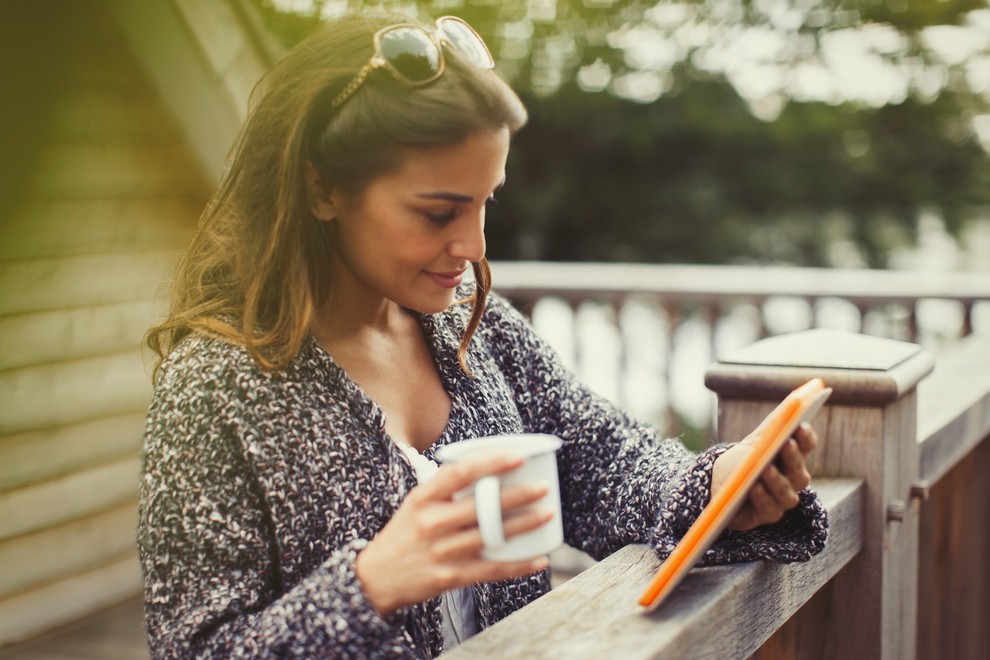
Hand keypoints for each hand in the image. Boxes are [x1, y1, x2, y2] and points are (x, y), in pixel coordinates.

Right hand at [355, 453, 552, 617]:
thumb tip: (483, 466)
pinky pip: (491, 570)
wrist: (376, 578)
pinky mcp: (451, 577)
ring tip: (548, 514)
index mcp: (423, 498)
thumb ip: (444, 488)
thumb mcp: (415, 504)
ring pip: (493, 536)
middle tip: (543, 487)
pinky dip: (518, 565)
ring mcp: (442, 551)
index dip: (491, 462)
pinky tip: (539, 559)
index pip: (460, 472)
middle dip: (519, 495)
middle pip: (483, 506)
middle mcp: (432, 522)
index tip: (517, 457)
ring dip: (525, 525)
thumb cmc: (403, 534)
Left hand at [711, 422, 817, 530]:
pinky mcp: (766, 515)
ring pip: (787, 493)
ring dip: (776, 480)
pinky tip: (753, 487)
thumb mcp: (755, 441)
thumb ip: (774, 425)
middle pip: (798, 471)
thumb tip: (793, 404)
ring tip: (765, 468)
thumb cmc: (741, 460)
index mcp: (792, 457)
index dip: (806, 438)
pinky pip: (769, 508)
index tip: (801, 425)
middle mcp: (792, 480)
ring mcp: (780, 499)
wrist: (717, 484)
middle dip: (792, 457)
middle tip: (786, 443)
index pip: (806, 446)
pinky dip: (761, 497)